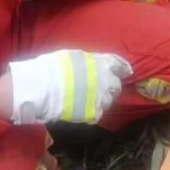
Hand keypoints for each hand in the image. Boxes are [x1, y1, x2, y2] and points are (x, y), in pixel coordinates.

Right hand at [6, 50, 132, 125]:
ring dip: (102, 100)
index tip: (126, 72)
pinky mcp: (94, 113)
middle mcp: (106, 81)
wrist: (43, 87)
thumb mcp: (73, 56)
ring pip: (108, 101)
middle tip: (100, 89)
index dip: (123, 68)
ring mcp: (102, 98)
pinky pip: (97, 113)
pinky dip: (91, 112)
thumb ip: (88, 61)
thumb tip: (91, 64)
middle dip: (110, 87)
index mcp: (102, 63)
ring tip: (88, 100)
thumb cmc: (53, 67)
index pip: (119, 64)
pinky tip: (81, 110)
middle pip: (116, 85)